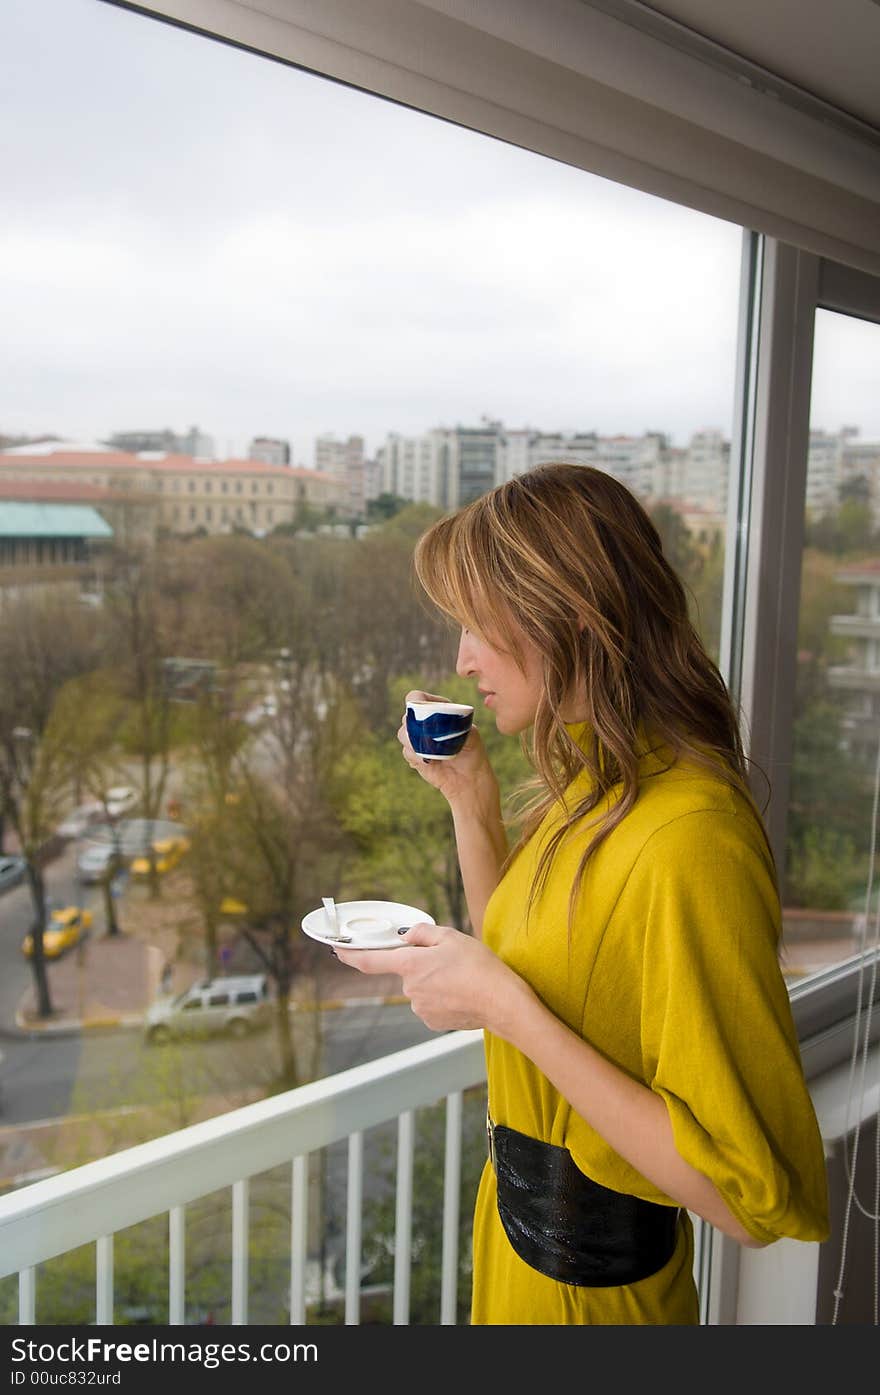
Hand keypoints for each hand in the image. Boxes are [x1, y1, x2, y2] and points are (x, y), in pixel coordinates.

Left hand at [334, 921, 530, 1032]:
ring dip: (435, 982)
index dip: (351, 956)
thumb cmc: (479, 967)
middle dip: (423, 965)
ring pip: (421, 988)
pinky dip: (442, 997)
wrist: (501, 1002)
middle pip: (408, 972)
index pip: (371, 961)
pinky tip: (461, 994)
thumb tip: (406, 936)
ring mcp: (420, 1008)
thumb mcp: (451, 937)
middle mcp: (410, 989)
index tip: (338, 951)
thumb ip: (422, 933)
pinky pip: (431, 1004)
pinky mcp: (432, 1022)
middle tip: (450, 961)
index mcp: (411, 965)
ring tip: (461, 979)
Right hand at [399, 690, 495, 807]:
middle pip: (406, 716)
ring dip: (413, 742)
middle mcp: (424, 722)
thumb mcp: (470, 733)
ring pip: (402, 734)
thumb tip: (437, 723)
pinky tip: (429, 762)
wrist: (468, 778)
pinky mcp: (414, 754)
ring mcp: (417, 738)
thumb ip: (455, 723)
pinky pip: (406, 751)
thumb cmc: (472, 752)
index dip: (414, 702)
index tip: (420, 712)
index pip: (416, 698)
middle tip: (427, 736)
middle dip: (414, 726)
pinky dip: (416, 756)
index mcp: (437, 709)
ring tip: (430, 752)